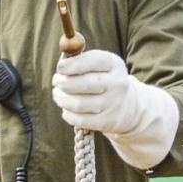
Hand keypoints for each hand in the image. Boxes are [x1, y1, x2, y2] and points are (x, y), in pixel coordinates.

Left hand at [52, 49, 179, 169]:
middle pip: (84, 84)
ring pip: (78, 103)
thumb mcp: (98, 65)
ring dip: (61, 99)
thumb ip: (80, 60)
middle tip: (56, 81)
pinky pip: (79, 119)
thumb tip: (61, 64)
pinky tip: (67, 109)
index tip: (60, 68)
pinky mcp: (107, 121)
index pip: (94, 61)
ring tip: (58, 94)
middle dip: (63, 83)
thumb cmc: (103, 80)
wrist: (126, 106)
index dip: (73, 64)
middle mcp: (117, 84)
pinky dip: (67, 114)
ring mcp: (113, 104)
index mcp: (115, 65)